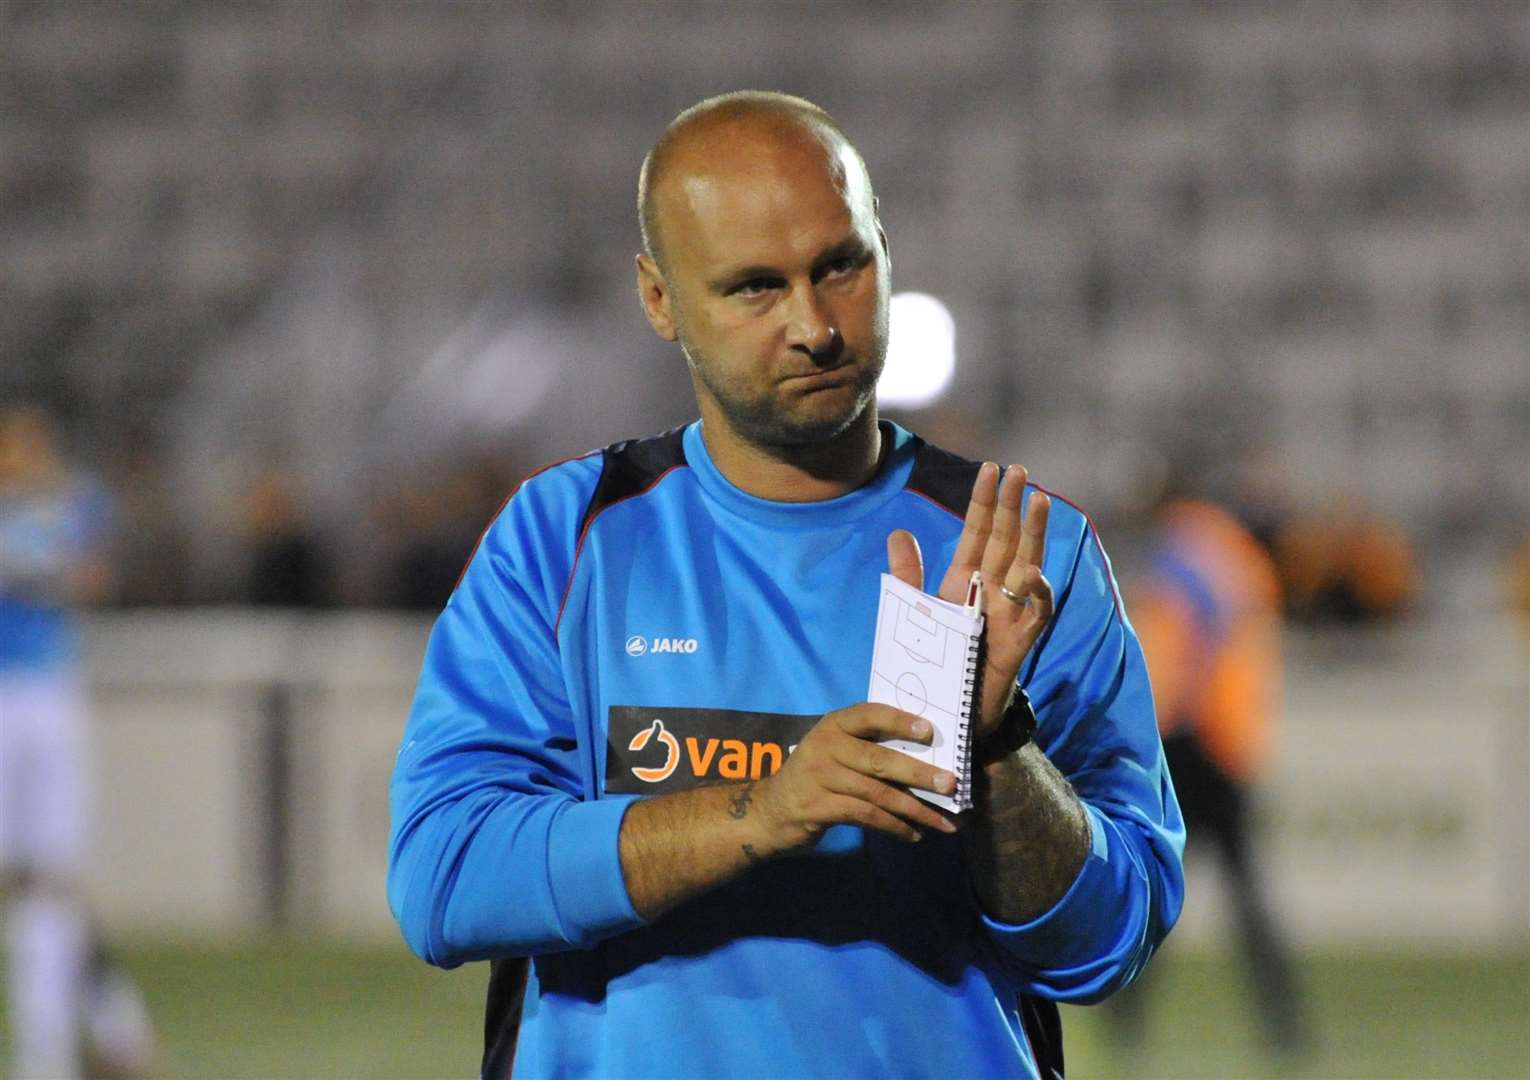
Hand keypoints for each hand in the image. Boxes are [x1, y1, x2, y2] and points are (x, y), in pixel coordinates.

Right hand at [752, 703, 959, 850]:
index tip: (929, 731)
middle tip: (951, 784)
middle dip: (919, 773)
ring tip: (943, 822)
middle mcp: (825, 746)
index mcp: (834, 725)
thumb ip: (869, 748)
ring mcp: (819, 777)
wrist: (771, 810)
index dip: (900, 721)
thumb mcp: (836, 751)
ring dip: (914, 808)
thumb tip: (929, 760)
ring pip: (877, 792)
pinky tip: (913, 835)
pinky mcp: (818, 807)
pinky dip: (894, 827)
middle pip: (879, 759)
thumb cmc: (817, 776)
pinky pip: (866, 816)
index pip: (869, 714)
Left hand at [887, 463, 1052, 738]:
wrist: (947, 712)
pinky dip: (1037, 593)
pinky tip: (1033, 572)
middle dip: (1013, 505)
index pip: (978, 532)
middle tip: (1020, 470)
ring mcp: (1008, 614)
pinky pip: (1035, 613)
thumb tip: (899, 532)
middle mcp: (991, 591)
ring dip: (1034, 535)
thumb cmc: (934, 662)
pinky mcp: (1018, 642)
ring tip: (1039, 502)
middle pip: (1006, 540)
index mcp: (964, 581)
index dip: (984, 501)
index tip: (990, 469)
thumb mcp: (913, 614)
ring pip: (1028, 565)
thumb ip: (908, 575)